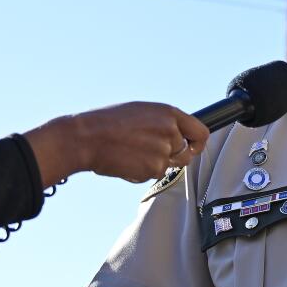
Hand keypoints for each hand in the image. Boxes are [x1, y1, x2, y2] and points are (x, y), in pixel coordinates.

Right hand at [25, 103, 209, 186]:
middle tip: (150, 152)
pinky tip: (126, 160)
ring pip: (169, 165)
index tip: (194, 147)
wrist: (86, 138)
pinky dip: (142, 171)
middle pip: (186, 153)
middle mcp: (170, 131)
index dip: (199, 143)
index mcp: (168, 113)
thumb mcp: (140, 112)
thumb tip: (178, 133)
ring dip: (156, 163)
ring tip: (133, 152)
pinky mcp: (153, 169)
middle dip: (172, 156)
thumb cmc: (108, 123)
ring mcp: (163, 151)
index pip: (201, 132)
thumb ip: (163, 122)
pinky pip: (154, 174)